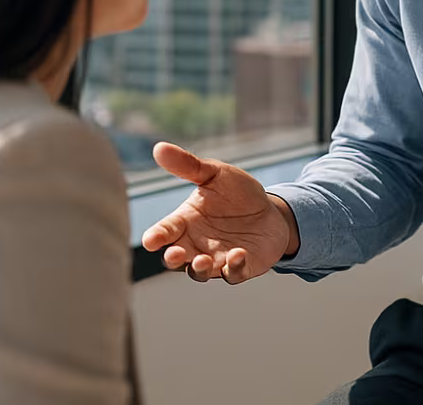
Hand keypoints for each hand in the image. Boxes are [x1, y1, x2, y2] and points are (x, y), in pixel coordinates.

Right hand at [140, 142, 298, 283]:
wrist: (270, 210)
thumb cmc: (237, 193)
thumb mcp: (215, 174)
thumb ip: (188, 165)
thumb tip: (159, 147)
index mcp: (185, 222)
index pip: (164, 231)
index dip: (156, 237)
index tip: (151, 240)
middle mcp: (196, 244)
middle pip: (175, 259)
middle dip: (172, 258)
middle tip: (175, 254)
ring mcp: (216, 259)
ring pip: (199, 272)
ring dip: (198, 269)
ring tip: (202, 261)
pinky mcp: (239, 268)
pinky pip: (232, 274)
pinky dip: (233, 268)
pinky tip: (238, 254)